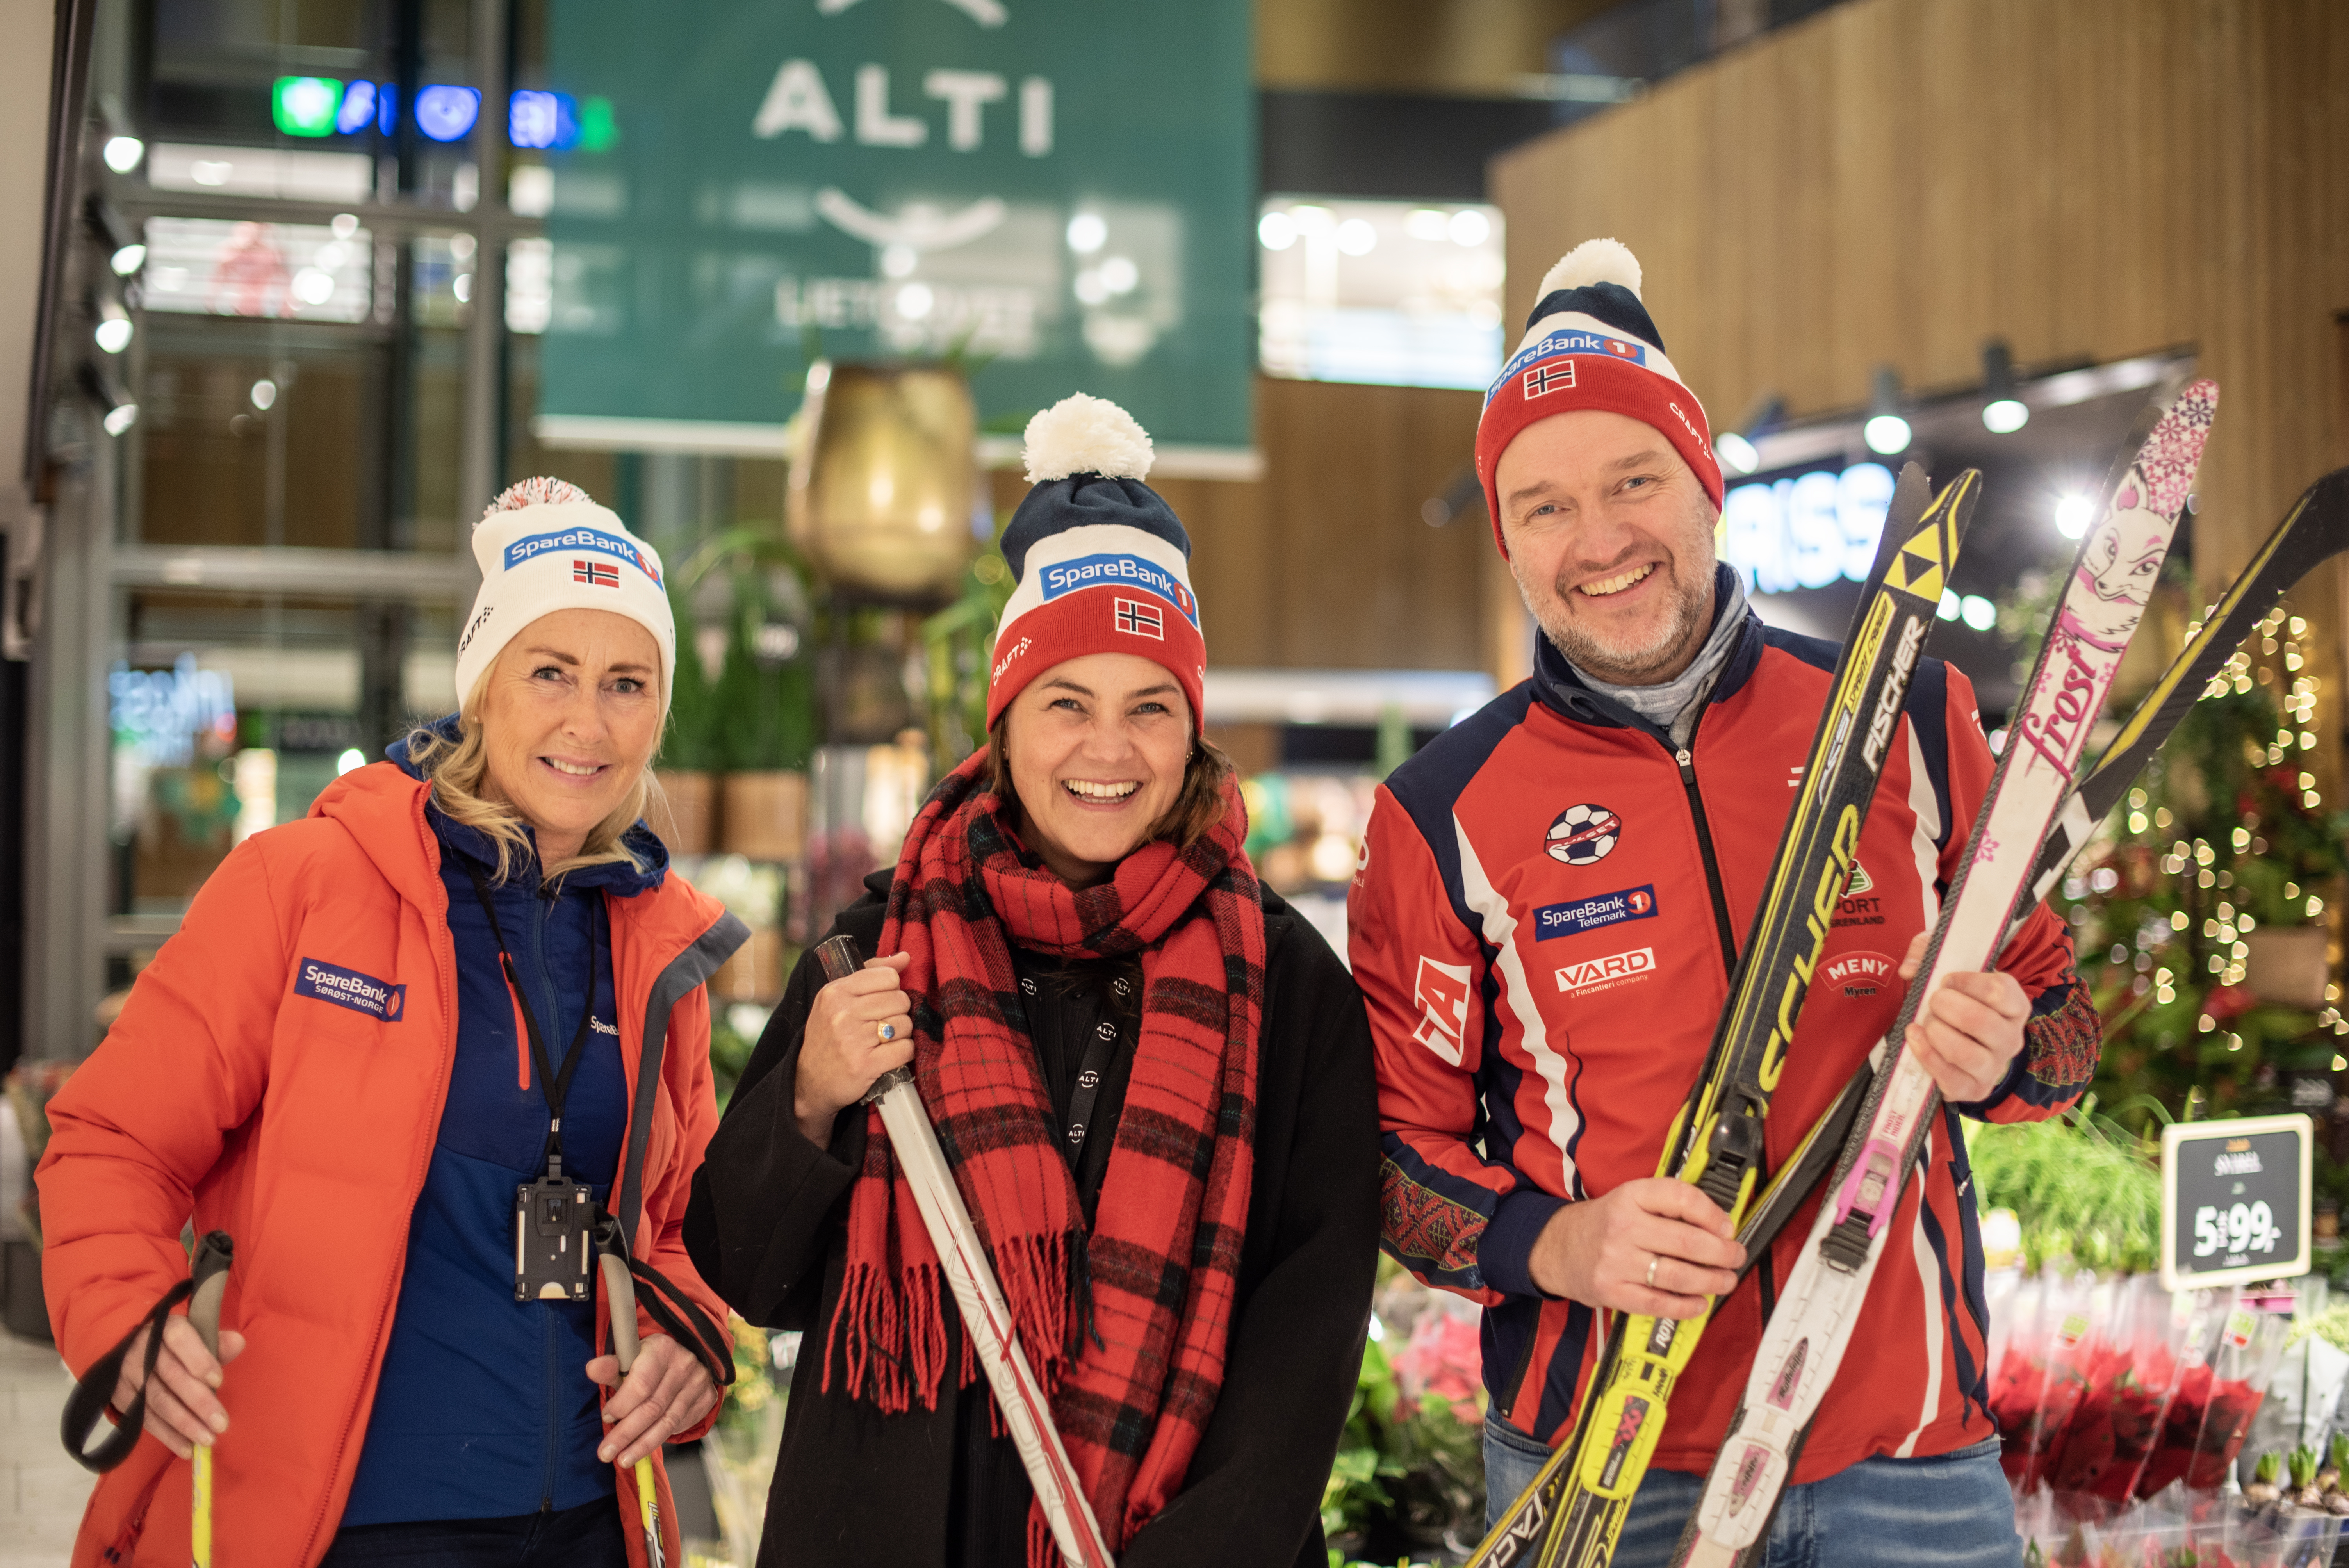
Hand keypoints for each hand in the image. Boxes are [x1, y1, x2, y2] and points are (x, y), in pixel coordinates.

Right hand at [110, 1316, 246, 1459]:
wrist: (131, 1352)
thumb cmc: (176, 1346)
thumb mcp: (195, 1337)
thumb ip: (216, 1343)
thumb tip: (237, 1343)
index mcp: (165, 1328)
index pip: (180, 1339)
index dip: (199, 1359)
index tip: (219, 1381)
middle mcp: (144, 1349)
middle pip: (172, 1376)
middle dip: (198, 1402)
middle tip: (221, 1423)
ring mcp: (129, 1374)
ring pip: (158, 1401)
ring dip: (185, 1424)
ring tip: (208, 1439)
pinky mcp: (121, 1397)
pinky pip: (146, 1420)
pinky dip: (168, 1436)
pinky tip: (187, 1448)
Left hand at [589, 1333, 720, 1466]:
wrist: (685, 1355)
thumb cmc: (649, 1360)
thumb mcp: (629, 1358)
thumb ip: (610, 1367)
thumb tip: (592, 1369)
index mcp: (662, 1349)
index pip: (641, 1384)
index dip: (621, 1405)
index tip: (606, 1417)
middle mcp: (684, 1364)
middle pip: (653, 1408)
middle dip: (626, 1434)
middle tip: (606, 1452)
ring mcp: (699, 1383)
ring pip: (667, 1422)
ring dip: (642, 1445)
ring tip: (623, 1459)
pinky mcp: (707, 1399)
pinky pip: (681, 1425)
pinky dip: (661, 1437)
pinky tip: (645, 1444)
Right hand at [794, 951, 914, 1145]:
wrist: (808, 1082)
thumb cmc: (828, 1037)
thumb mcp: (837, 999)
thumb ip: (871, 973)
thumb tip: (905, 956)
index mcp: (835, 992)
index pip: (888, 976)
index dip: (891, 990)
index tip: (880, 1002)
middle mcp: (842, 1013)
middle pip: (900, 1000)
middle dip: (898, 1013)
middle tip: (883, 1024)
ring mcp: (853, 1040)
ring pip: (905, 1024)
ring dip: (901, 1034)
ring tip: (883, 1040)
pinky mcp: (865, 1065)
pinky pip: (905, 1049)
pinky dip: (903, 1053)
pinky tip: (889, 1055)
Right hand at [1527, 1178, 1743, 1319]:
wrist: (1557, 1247)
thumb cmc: (1605, 1224)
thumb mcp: (1631, 1198)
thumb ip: (1668, 1205)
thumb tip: (1719, 1225)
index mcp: (1630, 1196)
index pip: (1681, 1198)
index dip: (1713, 1214)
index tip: (1728, 1228)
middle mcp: (1623, 1227)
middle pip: (1687, 1242)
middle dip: (1723, 1254)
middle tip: (1735, 1257)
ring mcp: (1616, 1261)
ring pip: (1678, 1276)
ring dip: (1712, 1281)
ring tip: (1725, 1281)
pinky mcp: (1612, 1291)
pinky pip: (1658, 1303)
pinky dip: (1686, 1306)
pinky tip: (1700, 1303)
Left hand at [1896, 931, 2030, 1103]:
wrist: (1966, 1045)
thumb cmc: (1958, 1001)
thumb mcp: (1949, 968)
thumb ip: (1928, 952)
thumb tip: (1910, 968)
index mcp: (2015, 1006)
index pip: (2000, 990)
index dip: (1967, 982)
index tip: (1946, 980)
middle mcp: (2011, 1037)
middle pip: (1981, 1021)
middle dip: (1946, 1007)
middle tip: (1933, 1001)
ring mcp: (1994, 1066)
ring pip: (1966, 1053)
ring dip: (1937, 1034)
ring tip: (1926, 1023)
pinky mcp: (1974, 1088)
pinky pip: (1950, 1077)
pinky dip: (1927, 1056)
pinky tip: (1915, 1038)